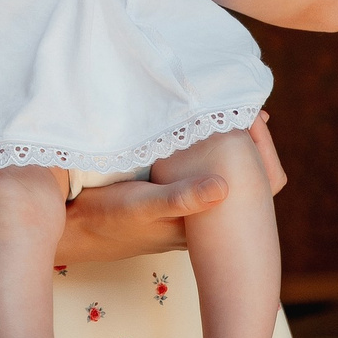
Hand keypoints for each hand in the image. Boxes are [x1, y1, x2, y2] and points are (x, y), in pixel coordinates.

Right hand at [46, 112, 283, 266]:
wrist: (75, 229)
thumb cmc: (109, 219)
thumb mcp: (145, 206)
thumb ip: (182, 198)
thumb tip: (225, 188)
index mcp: (206, 222)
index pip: (255, 187)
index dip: (262, 151)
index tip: (255, 115)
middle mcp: (202, 216)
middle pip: (246, 178)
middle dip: (251, 142)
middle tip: (251, 108)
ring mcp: (186, 204)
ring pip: (222, 170)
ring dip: (228, 142)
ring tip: (230, 111)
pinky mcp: (169, 193)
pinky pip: (200, 166)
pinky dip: (207, 145)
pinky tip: (198, 125)